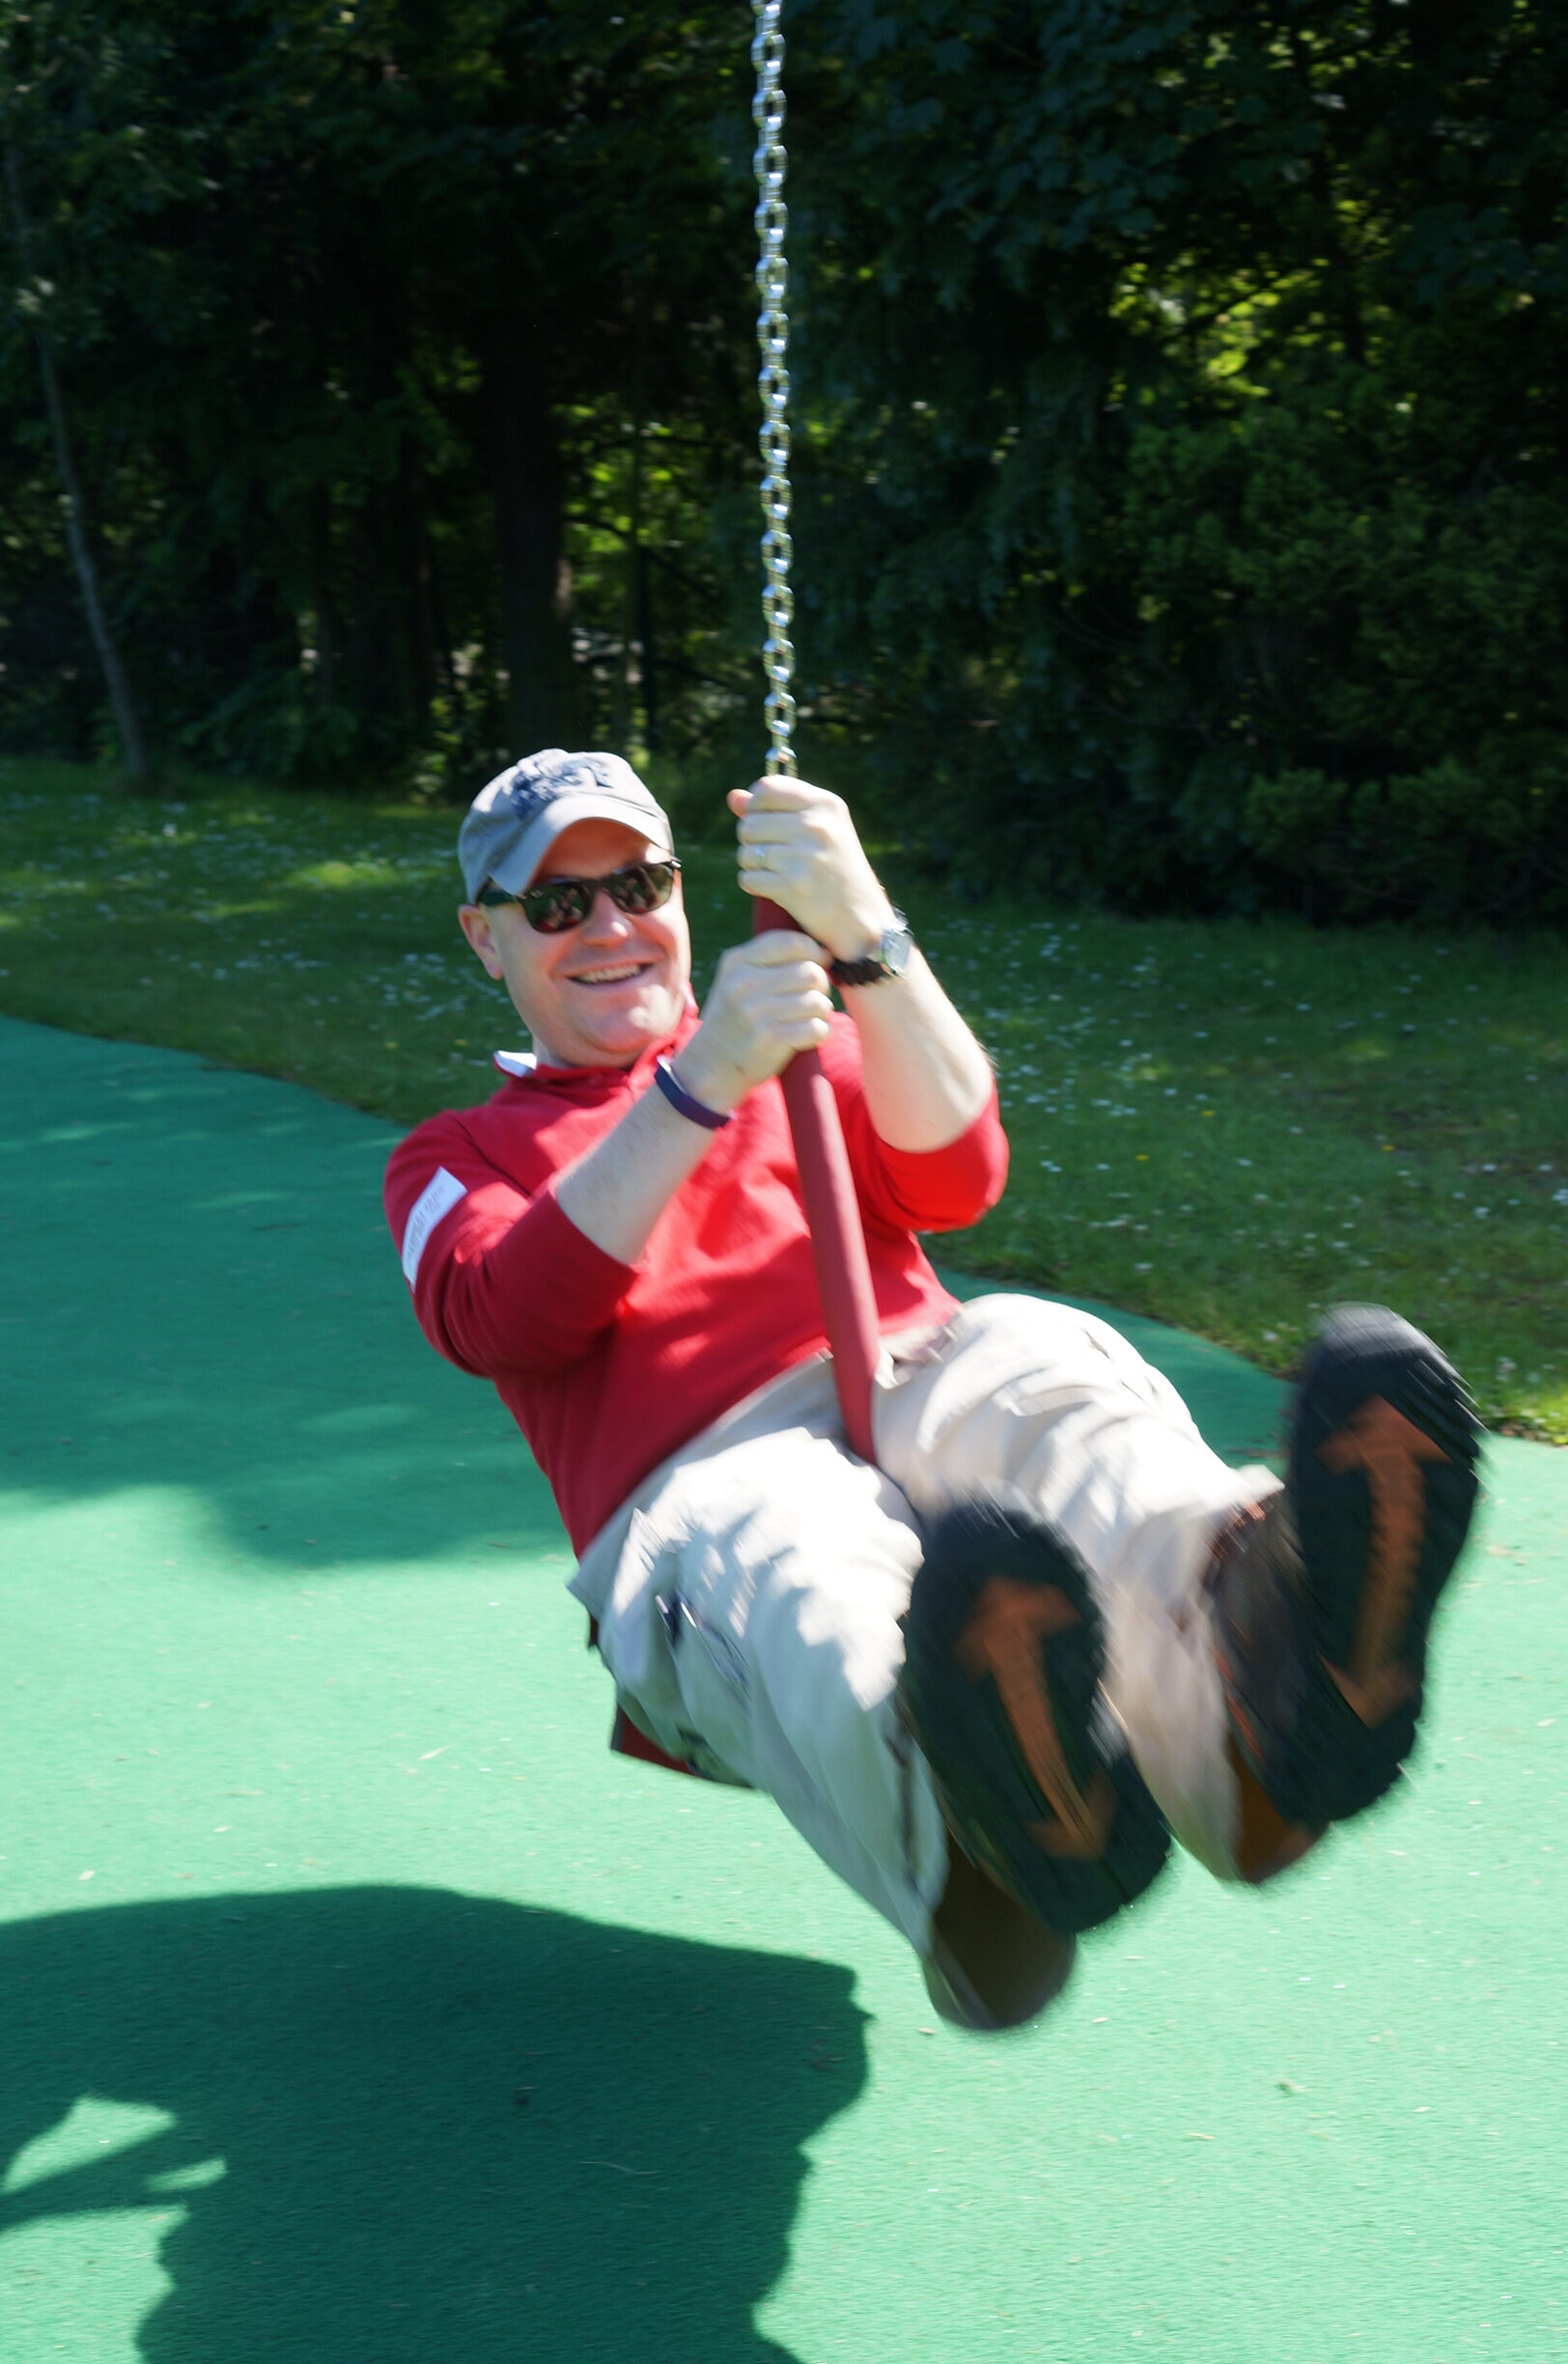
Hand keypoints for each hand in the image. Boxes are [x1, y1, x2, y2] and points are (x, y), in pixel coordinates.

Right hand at [673, 932, 833, 1111]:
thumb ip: (770, 962)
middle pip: (811, 972)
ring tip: (808, 1018)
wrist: (710, 1066)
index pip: (791, 942)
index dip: (814, 951)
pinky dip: (820, 1033)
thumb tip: (825, 953)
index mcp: (737, 962)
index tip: (820, 963)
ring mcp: (756, 1011)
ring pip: (818, 1002)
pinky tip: (808, 1036)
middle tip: (814, 997)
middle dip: (821, 986)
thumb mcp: (737, 980)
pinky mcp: (770, 1038)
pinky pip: (818, 1028)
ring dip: (822, 1012)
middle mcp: (745, 983)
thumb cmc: (735, 1019)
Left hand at [729, 778, 895, 963]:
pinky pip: (748, 878)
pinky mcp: (793, 886)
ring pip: (746, 852)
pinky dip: (754, 885)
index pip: (766, 789)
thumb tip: (733, 798)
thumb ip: (777, 810)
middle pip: (749, 823)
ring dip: (752, 865)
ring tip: (775, 872)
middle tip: (771, 856)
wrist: (861, 917)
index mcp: (825, 805)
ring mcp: (806, 856)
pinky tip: (774, 889)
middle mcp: (817, 826)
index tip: (763, 822)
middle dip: (751, 841)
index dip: (754, 807)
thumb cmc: (836, 869)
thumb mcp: (818, 830)